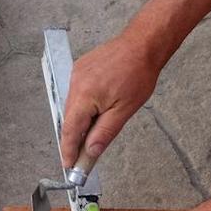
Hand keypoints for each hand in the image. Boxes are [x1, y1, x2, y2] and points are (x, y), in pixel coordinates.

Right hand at [58, 34, 163, 172]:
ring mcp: (76, 74)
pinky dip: (83, 107)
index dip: (68, 150)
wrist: (141, 45)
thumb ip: (104, 132)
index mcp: (84, 96)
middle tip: (82, 156)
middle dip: (75, 139)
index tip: (68, 165)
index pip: (70, 131)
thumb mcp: (124, 110)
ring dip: (80, 122)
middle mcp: (75, 84)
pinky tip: (97, 110)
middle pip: (69, 120)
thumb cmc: (137, 73)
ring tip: (94, 132)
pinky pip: (77, 94)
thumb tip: (90, 151)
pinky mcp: (80, 69)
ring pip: (73, 107)